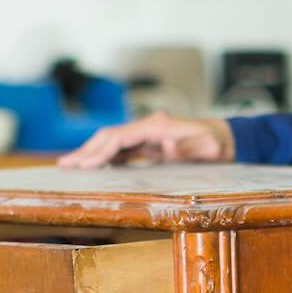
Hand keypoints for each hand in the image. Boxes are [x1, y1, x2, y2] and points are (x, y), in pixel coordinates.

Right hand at [57, 112, 234, 167]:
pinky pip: (122, 149)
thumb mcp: (208, 145)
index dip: (100, 151)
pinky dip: (105, 157)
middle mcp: (147, 126)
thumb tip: (167, 144)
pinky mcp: (149, 143)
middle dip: (87, 151)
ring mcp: (147, 134)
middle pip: (109, 137)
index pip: (119, 137)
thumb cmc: (217, 143)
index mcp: (156, 126)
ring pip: (112, 142)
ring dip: (92, 153)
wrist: (226, 139)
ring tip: (70, 165)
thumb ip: (188, 145)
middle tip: (65, 165)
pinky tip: (93, 166)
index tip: (84, 165)